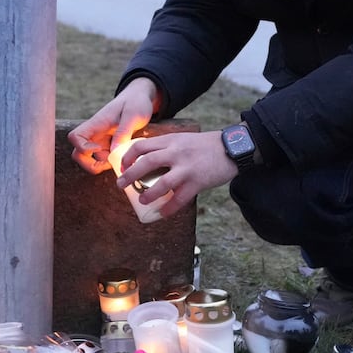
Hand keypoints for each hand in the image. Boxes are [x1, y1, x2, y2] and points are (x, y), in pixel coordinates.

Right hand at [68, 77, 159, 174]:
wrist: (141, 97)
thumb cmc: (136, 102)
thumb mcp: (134, 115)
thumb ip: (124, 132)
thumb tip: (114, 151)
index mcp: (97, 123)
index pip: (75, 137)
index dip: (82, 147)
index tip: (99, 148)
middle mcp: (95, 133)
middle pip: (78, 153)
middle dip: (89, 164)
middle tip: (108, 164)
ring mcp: (100, 140)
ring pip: (91, 159)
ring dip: (104, 164)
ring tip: (122, 159)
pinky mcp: (108, 144)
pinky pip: (103, 158)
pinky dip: (111, 162)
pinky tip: (124, 157)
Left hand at [115, 130, 237, 218]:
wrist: (232, 148)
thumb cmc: (206, 145)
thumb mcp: (183, 139)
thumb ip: (167, 147)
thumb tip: (147, 162)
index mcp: (171, 141)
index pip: (141, 146)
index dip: (128, 157)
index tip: (123, 166)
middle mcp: (176, 153)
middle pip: (146, 163)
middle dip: (130, 175)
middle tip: (120, 185)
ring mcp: (187, 168)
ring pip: (161, 183)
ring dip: (148, 194)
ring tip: (142, 200)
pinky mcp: (198, 182)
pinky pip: (180, 199)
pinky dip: (169, 208)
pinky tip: (162, 213)